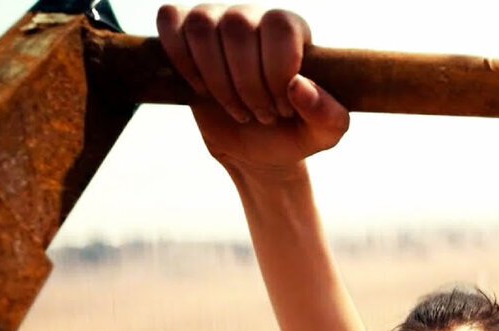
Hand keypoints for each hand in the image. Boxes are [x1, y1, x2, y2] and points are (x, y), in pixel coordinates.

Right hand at [156, 4, 349, 175]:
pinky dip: (181, 59)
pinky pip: (170, 20)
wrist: (256, 146)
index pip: (279, 26)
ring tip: (237, 108)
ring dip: (216, 79)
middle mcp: (255, 16)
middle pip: (238, 25)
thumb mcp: (324, 134)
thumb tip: (298, 85)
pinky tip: (201, 89)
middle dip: (246, 84)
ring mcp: (217, 19)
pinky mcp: (184, 31)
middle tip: (261, 115)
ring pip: (202, 25)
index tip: (283, 108)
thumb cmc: (293, 132)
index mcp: (293, 30)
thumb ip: (328, 115)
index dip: (276, 71)